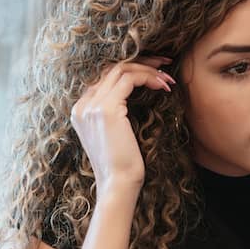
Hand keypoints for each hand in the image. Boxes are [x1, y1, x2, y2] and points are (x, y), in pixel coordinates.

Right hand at [70, 56, 174, 194]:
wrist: (117, 185)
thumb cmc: (123, 166)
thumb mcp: (117, 135)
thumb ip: (117, 115)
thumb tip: (134, 98)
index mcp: (81, 110)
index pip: (105, 78)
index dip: (132, 70)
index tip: (155, 72)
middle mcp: (82, 105)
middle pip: (112, 68)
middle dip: (142, 63)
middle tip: (166, 64)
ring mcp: (91, 106)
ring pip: (122, 69)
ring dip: (148, 70)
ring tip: (168, 78)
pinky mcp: (106, 109)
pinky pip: (129, 79)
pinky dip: (148, 78)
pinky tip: (163, 86)